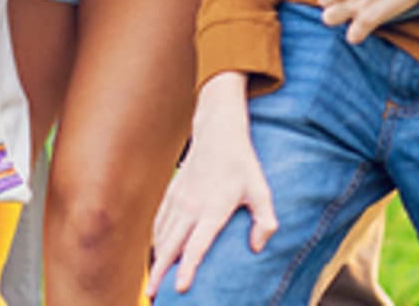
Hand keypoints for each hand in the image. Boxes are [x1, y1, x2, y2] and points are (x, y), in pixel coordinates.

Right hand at [149, 73, 275, 296]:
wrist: (217, 131)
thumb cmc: (242, 164)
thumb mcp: (262, 191)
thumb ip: (265, 222)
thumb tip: (257, 249)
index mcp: (213, 208)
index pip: (197, 244)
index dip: (188, 268)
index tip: (180, 288)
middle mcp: (191, 205)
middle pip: (171, 245)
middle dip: (160, 272)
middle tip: (154, 296)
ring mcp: (179, 198)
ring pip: (162, 235)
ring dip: (156, 259)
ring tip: (153, 283)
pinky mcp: (172, 192)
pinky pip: (160, 221)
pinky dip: (156, 241)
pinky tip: (156, 254)